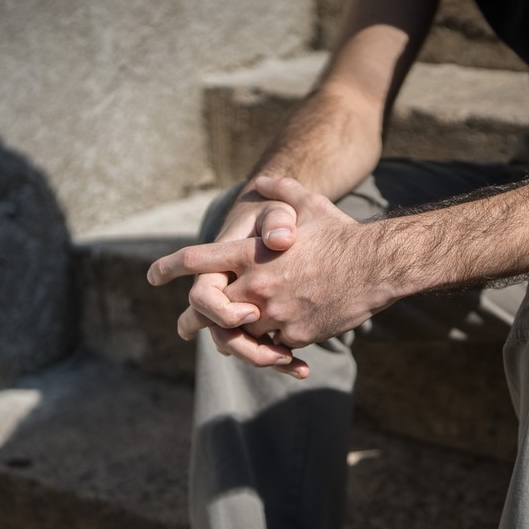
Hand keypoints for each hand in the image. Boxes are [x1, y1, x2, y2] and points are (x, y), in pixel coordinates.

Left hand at [149, 177, 393, 372]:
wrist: (376, 266)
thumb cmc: (342, 233)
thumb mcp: (307, 204)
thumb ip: (280, 192)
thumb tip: (263, 181)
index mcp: (251, 254)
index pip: (197, 261)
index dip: (169, 268)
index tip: (151, 276)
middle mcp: (256, 286)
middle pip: (212, 309)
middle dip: (199, 320)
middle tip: (185, 329)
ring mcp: (275, 314)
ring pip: (242, 332)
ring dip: (238, 334)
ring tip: (233, 339)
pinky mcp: (295, 336)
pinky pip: (272, 347)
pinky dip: (271, 347)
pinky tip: (274, 347)